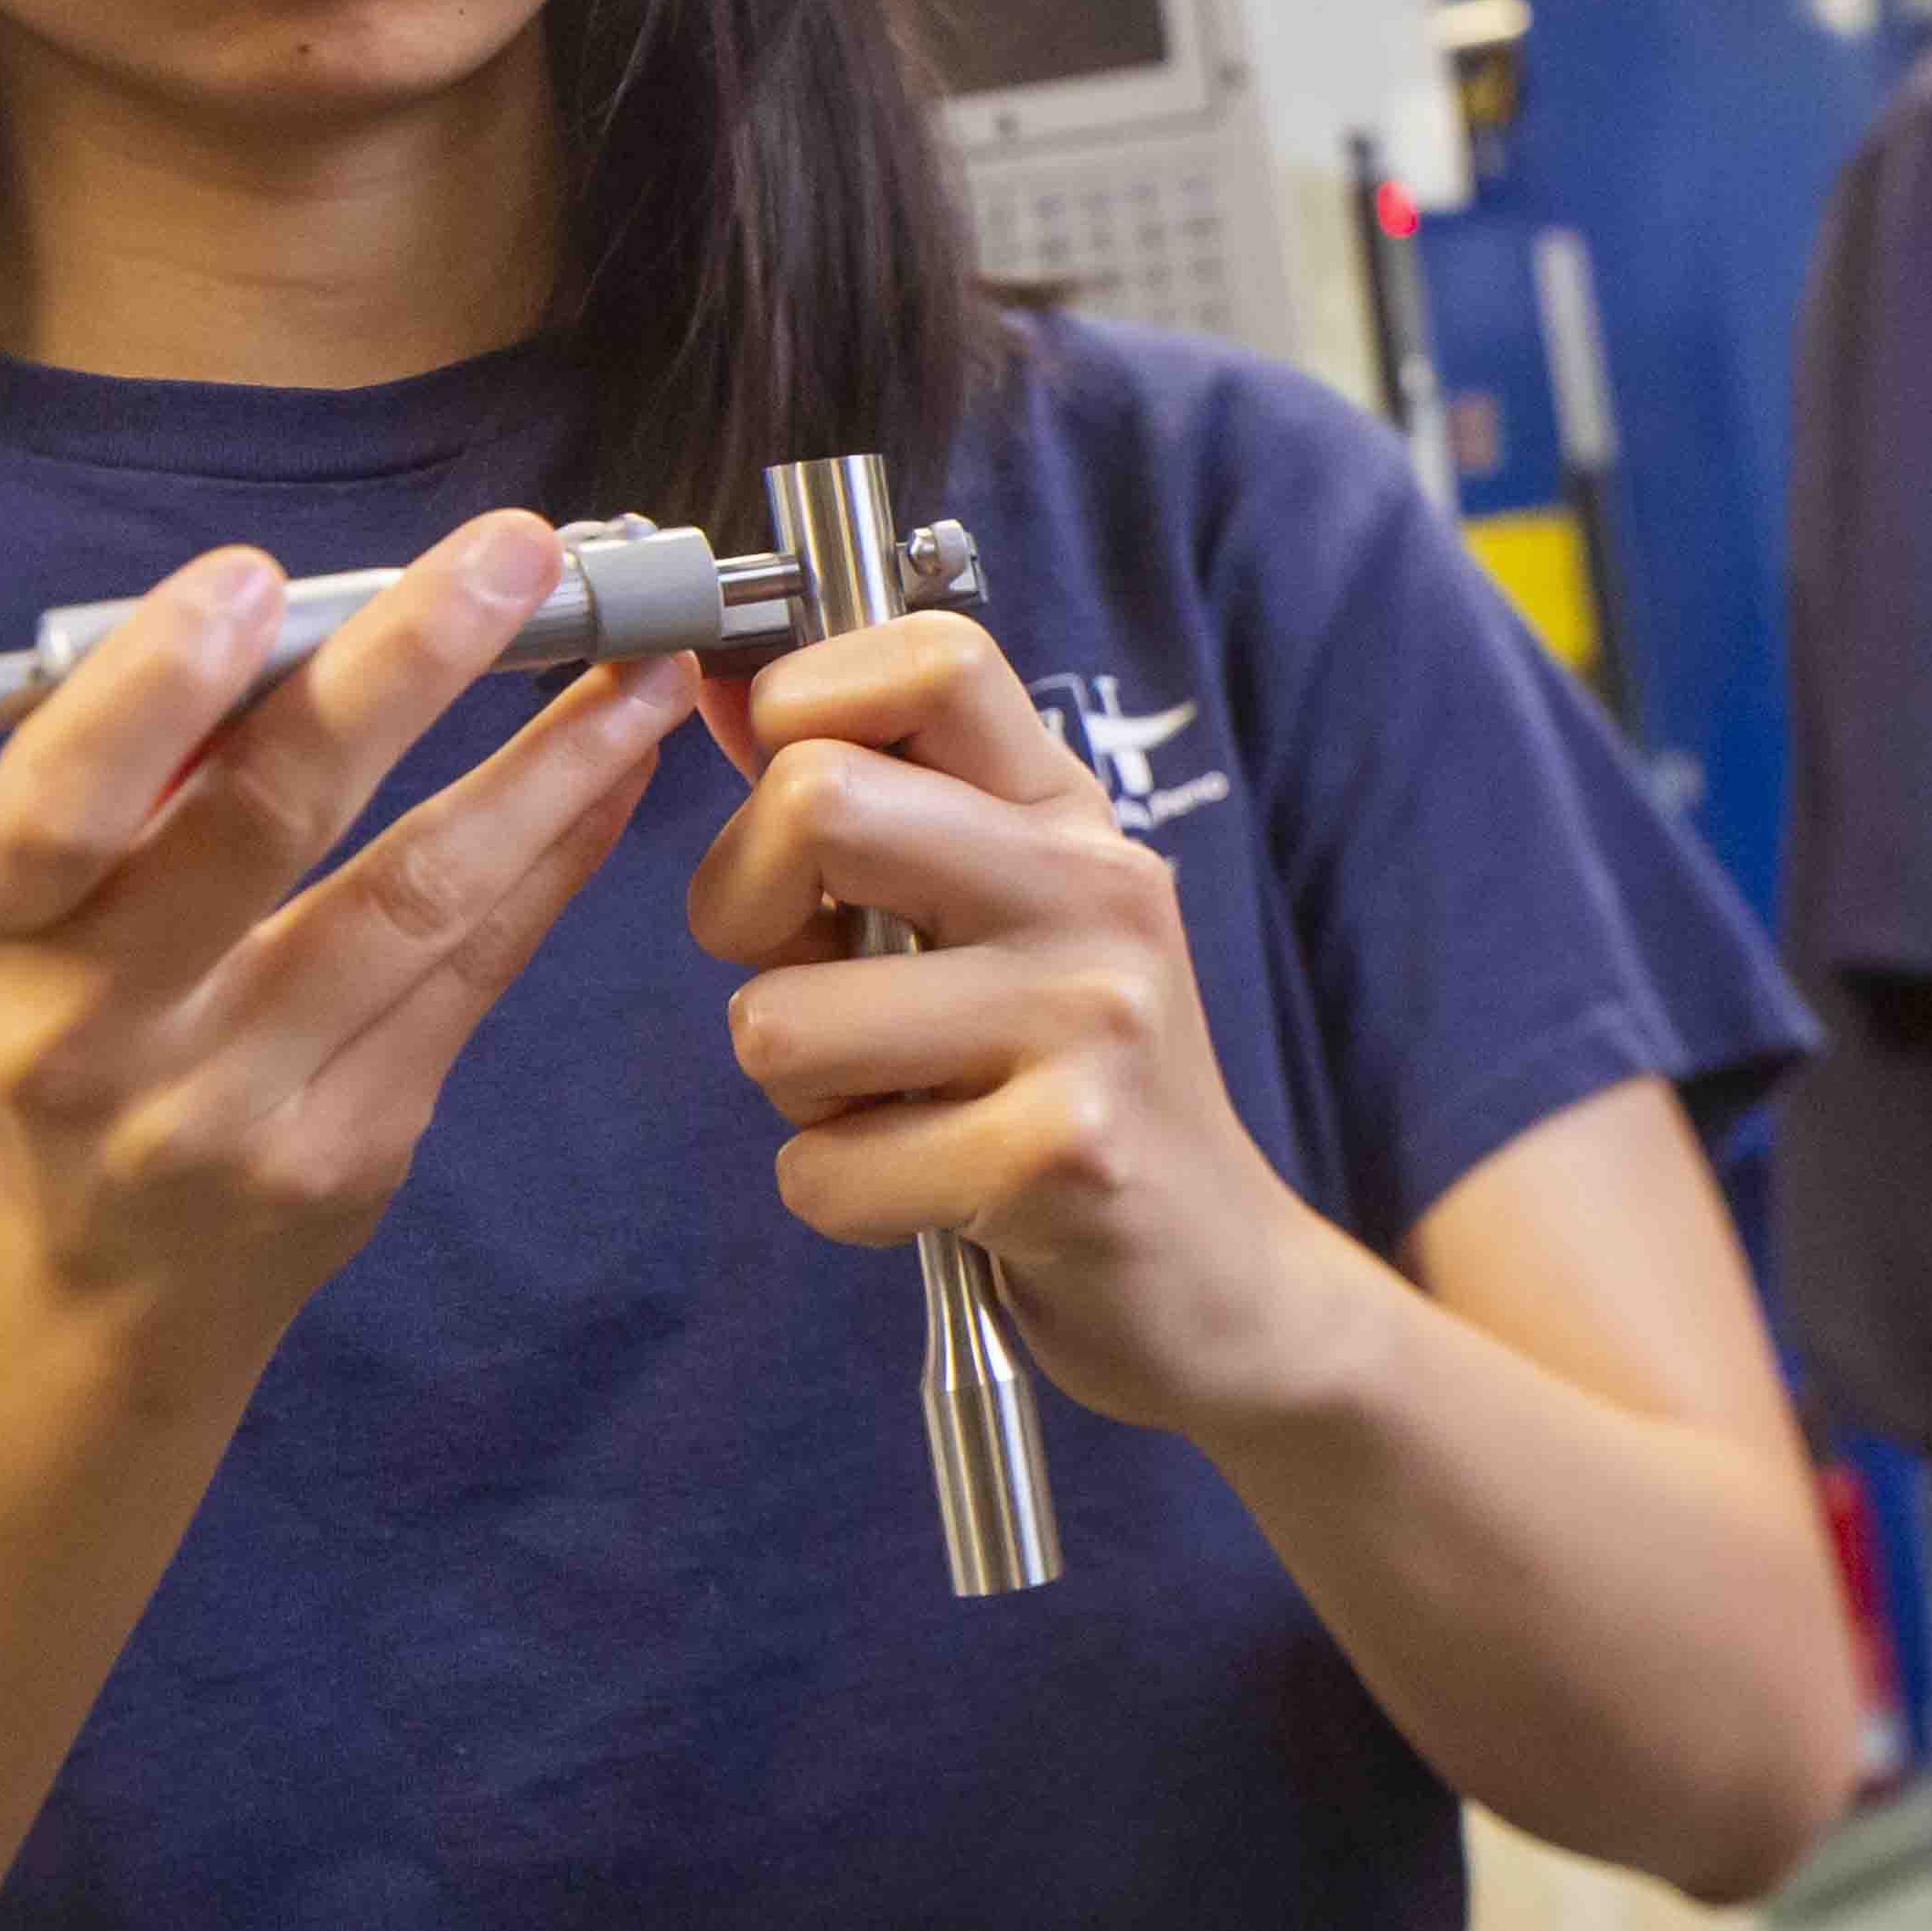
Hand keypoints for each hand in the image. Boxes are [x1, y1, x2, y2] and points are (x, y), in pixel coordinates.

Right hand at [0, 521, 692, 1340]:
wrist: (94, 1268)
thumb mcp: (21, 896)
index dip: (154, 693)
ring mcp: (229, 1104)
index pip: (59, 805)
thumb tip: (316, 614)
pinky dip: (555, 853)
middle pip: (259, 829)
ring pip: (412, 902)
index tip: (255, 577)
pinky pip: (473, 973)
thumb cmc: (64, 1009)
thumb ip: (125, 773)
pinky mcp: (349, 1152)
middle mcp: (90, 1028)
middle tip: (514, 554)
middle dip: (400, 673)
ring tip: (641, 656)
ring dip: (545, 764)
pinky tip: (620, 761)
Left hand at [690, 609, 1367, 1439]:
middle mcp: (1093, 890)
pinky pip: (823, 1171)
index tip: (796, 816)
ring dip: (797, 1093)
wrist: (1216, 1275)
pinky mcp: (1066, 1158)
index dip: (799, 709)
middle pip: (813, 800)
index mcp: (1068, 813)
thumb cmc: (1072, 1086)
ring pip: (778, 1020)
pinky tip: (929, 1192)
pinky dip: (839, 1198)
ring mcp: (1091, 1020)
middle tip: (807, 979)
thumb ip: (875, 803)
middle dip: (740, 910)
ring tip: (897, 1106)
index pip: (928, 655)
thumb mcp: (1003, 914)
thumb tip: (715, 684)